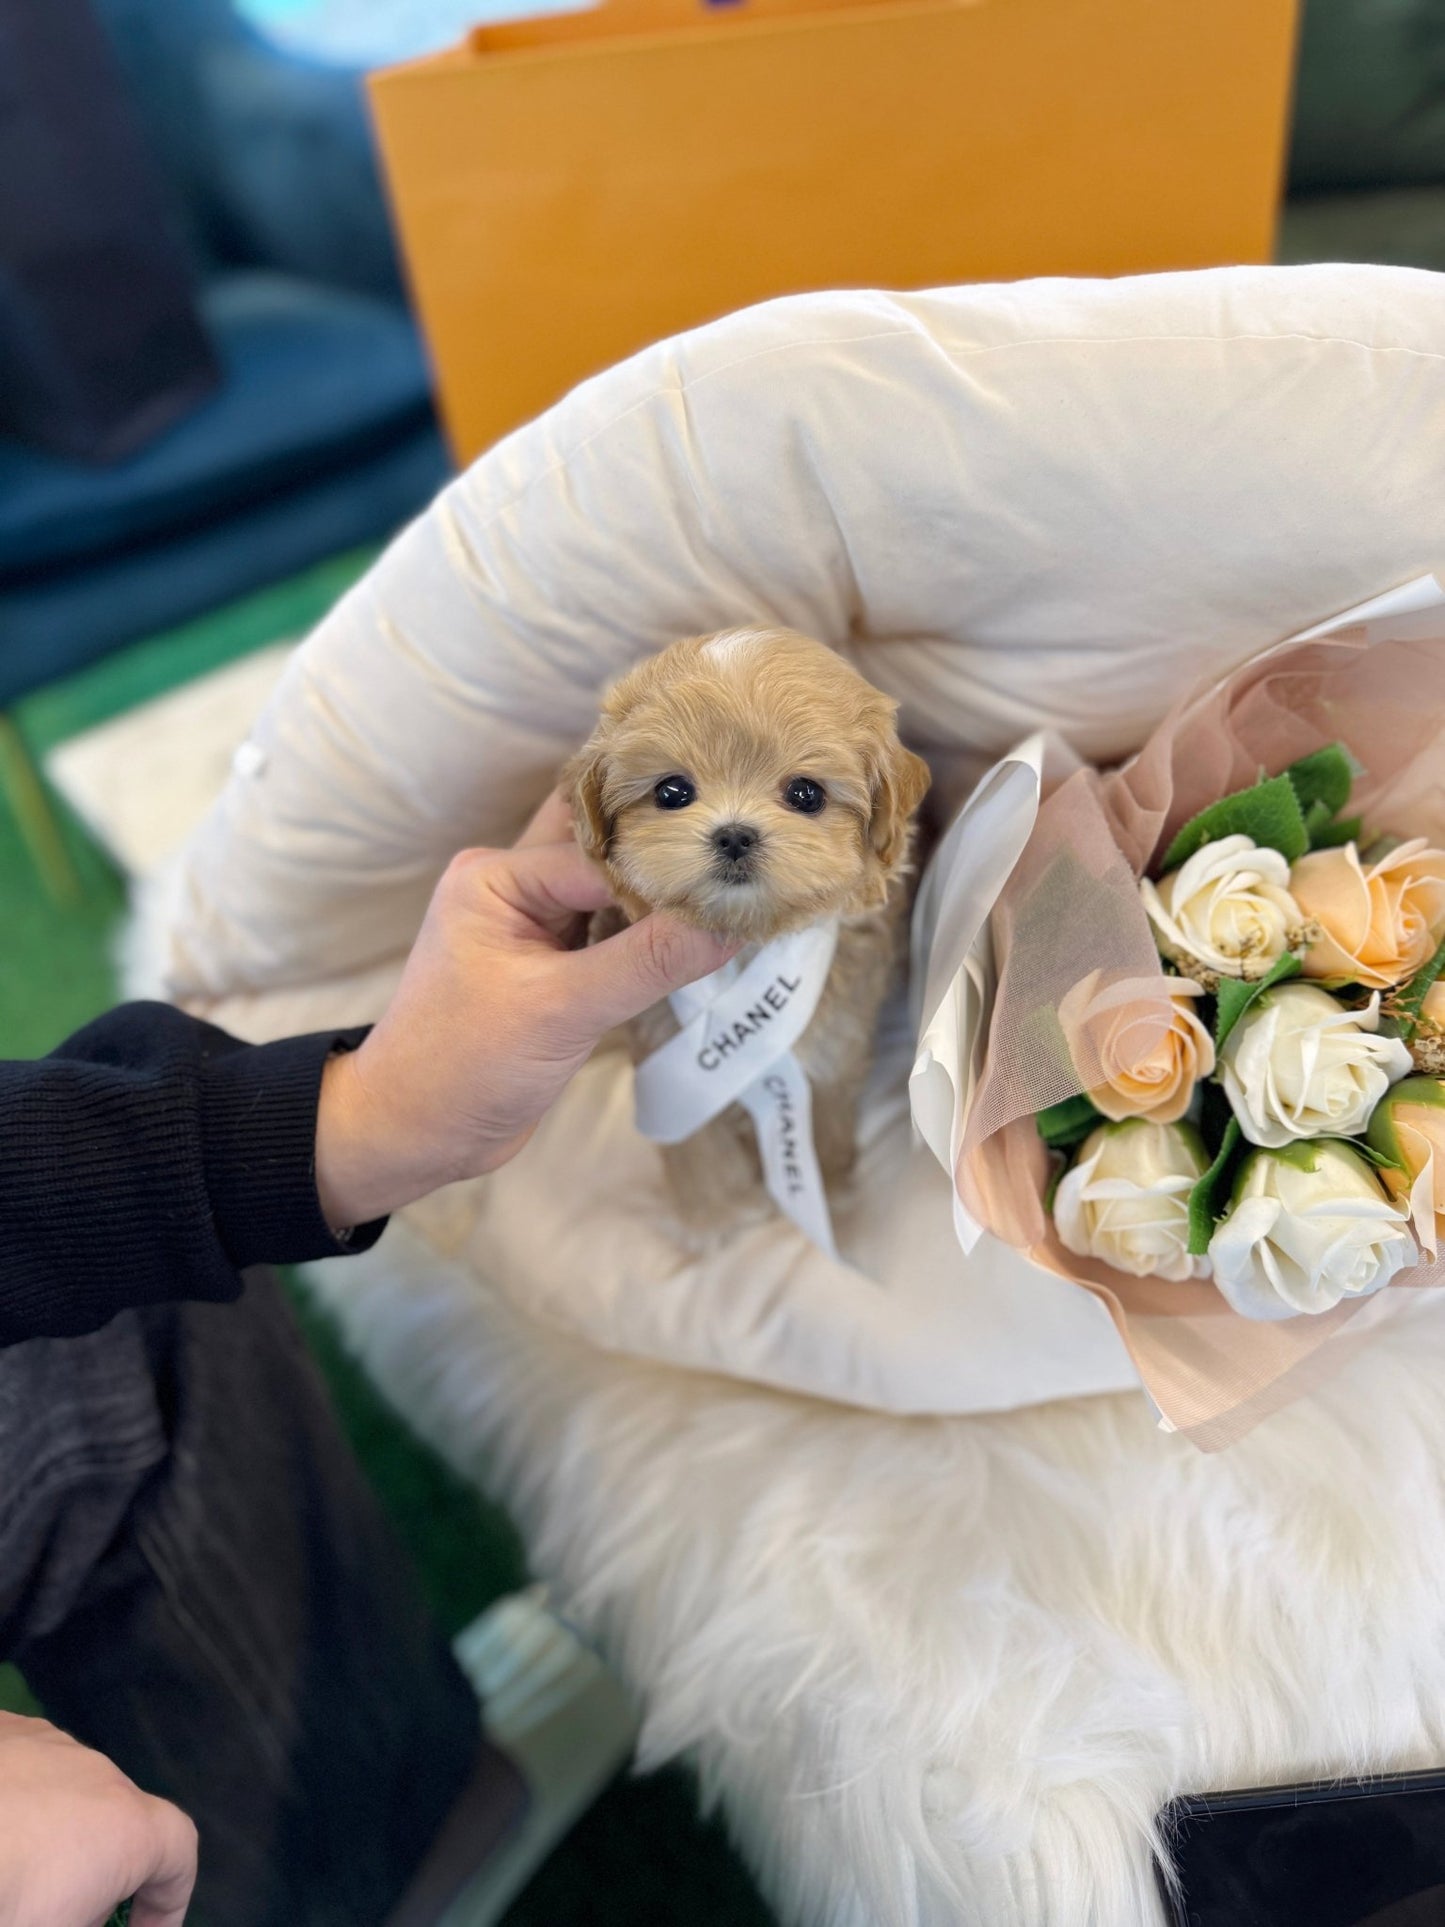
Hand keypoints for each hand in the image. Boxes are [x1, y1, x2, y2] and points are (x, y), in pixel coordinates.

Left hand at [0, 1712, 195, 1926]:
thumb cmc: (4, 1902)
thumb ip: (85, 1918)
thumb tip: (81, 1910)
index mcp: (125, 1828)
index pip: (180, 1851)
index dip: (170, 1901)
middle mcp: (96, 1771)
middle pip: (121, 1818)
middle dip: (101, 1868)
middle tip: (60, 1914)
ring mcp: (40, 1742)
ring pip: (65, 1787)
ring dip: (53, 1830)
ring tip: (8, 1866)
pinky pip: (14, 1766)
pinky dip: (8, 1800)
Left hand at [314, 791, 736, 1225]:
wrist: (416, 1137)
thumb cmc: (463, 1067)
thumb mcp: (560, 1011)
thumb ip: (646, 962)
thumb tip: (730, 925)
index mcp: (496, 875)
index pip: (602, 851)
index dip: (667, 861)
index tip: (738, 869)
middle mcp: (515, 886)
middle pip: (608, 849)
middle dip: (670, 851)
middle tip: (745, 847)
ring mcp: (537, 927)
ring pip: (615, 890)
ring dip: (666, 895)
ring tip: (741, 885)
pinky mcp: (557, 968)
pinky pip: (616, 934)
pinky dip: (656, 934)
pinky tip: (706, 934)